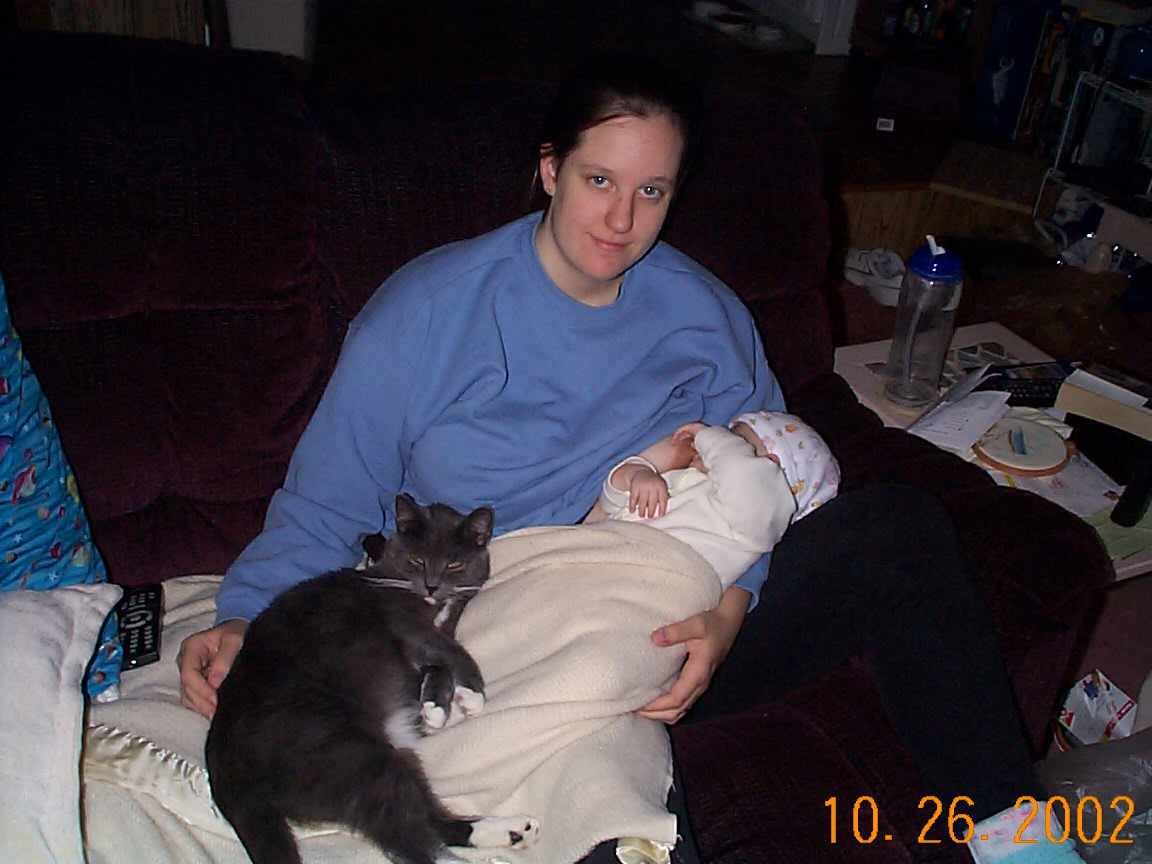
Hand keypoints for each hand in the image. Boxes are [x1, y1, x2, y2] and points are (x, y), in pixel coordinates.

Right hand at [177, 619, 248, 719]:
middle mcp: (186, 660)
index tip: (215, 698)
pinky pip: (193, 697)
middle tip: (216, 711)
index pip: (189, 673)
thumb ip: (225, 659)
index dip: (201, 689)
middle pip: (187, 687)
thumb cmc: (236, 632)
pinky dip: (201, 705)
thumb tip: (215, 682)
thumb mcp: (234, 640)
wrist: (238, 631)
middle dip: (201, 701)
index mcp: (191, 647)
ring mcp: (189, 671)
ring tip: (215, 713)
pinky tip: (213, 710)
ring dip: (200, 706)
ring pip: (188, 695)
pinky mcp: (195, 680)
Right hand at [630, 471, 669, 518]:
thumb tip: (663, 511)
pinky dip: (632, 505)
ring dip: (642, 510)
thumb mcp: (661, 486)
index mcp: (661, 486)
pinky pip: (633, 498)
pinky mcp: (634, 487)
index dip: (662, 508)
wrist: (642, 472)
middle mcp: (652, 485)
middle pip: (652, 500)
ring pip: (642, 500)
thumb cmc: (654, 483)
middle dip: (651, 510)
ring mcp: (643, 486)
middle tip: (650, 517)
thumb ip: (663, 497)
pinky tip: (632, 511)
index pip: (663, 498)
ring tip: (642, 516)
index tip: (661, 515)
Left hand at [637, 587, 750, 723]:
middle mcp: (701, 684)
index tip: (638, 703)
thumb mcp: (696, 624)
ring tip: (642, 709)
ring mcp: (700, 685)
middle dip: (655, 714)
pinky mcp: (698, 683)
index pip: (676, 699)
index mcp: (699, 672)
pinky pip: (684, 703)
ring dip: (662, 714)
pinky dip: (669, 709)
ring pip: (681, 710)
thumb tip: (654, 638)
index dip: (656, 705)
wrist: (728, 625)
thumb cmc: (713, 624)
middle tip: (633, 708)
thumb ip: (676, 631)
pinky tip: (655, 702)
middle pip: (677, 710)